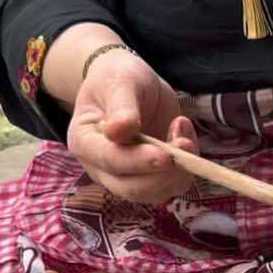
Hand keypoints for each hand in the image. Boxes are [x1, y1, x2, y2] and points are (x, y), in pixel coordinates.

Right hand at [66, 50, 198, 204]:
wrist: (131, 86)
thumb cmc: (119, 79)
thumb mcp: (121, 82)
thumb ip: (121, 107)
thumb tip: (119, 132)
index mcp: (85, 142)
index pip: (110, 161)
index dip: (138, 161)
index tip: (165, 155)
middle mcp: (101, 168)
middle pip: (132, 188)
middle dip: (163, 173)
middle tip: (184, 143)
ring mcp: (126, 177)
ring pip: (155, 193)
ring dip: (179, 170)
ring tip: (181, 127)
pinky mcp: (150, 179)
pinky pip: (173, 185)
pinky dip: (187, 166)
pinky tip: (184, 136)